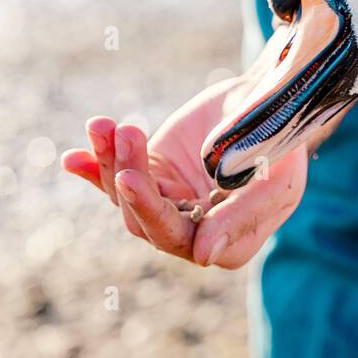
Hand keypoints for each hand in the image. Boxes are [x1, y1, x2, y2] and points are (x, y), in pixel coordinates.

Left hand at [61, 75, 308, 267]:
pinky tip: (72, 158)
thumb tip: (202, 257)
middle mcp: (194, 232)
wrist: (272, 101)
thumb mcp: (275, 178)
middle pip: (145, 219)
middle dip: (129, 174)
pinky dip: (93, 167)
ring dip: (111, 160)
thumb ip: (242, 213)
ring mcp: (170, 203)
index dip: (152, 211)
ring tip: (104, 125)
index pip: (181, 239)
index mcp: (229, 242)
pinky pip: (115, 177)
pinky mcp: (153, 174)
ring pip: (127, 195)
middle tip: (127, 132)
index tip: (131, 178)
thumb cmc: (285, 143)